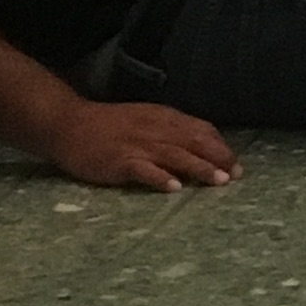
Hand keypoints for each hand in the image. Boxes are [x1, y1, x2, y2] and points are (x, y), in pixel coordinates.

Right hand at [44, 100, 239, 191]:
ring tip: (218, 181)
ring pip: (175, 155)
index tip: (236, 164)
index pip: (200, 129)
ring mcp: (137, 145)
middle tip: (236, 175)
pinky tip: (173, 188)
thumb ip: (170, 131)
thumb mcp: (145, 119)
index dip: (220, 146)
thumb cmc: (108, 125)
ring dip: (199, 168)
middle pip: (193, 142)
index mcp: (163, 118)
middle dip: (218, 158)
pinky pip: (143, 170)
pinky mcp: (119, 161)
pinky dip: (159, 178)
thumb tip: (199, 147)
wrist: (69, 124)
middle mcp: (155, 129)